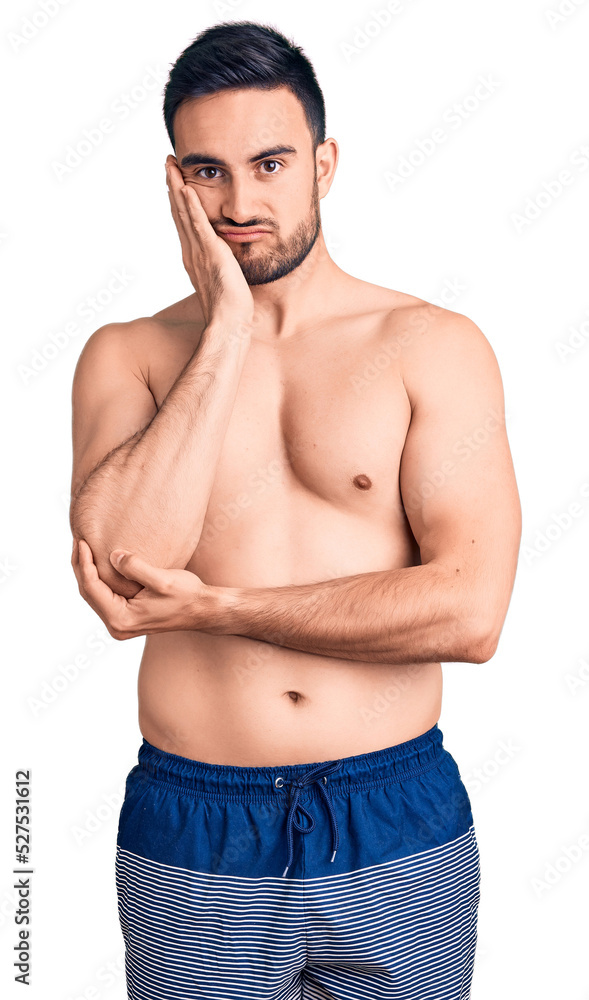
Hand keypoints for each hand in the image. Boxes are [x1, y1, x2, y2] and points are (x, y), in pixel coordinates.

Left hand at [71, 538, 222, 639]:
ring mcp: (120, 624)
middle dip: (81, 566)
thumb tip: (112, 555)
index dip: (84, 563)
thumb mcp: (163, 580)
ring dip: (87, 572)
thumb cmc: (187, 596)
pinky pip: (103, 597)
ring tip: (83, 549)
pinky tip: (97, 563)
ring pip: (94, 595)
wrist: (203, 611)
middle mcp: (117, 626)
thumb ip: (135, 568)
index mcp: (122, 619)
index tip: (82, 541)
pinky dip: (98, 579)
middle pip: (88, 592)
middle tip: (77, 541)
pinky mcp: (125, 618)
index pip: (92, 588)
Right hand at [166, 155, 254, 327]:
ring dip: (177, 187)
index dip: (177, 200)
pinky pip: (199, 225)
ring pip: (184, 213)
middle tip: (167, 162)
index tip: (174, 179)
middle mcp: (191, 251)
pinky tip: (186, 188)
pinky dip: (191, 206)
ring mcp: (198, 251)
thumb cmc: (229, 308)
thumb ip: (219, 266)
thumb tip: (224, 261)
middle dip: (172, 185)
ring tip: (171, 165)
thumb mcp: (221, 280)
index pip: (183, 222)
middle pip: (178, 212)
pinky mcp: (211, 253)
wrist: (228, 322)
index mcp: (193, 257)